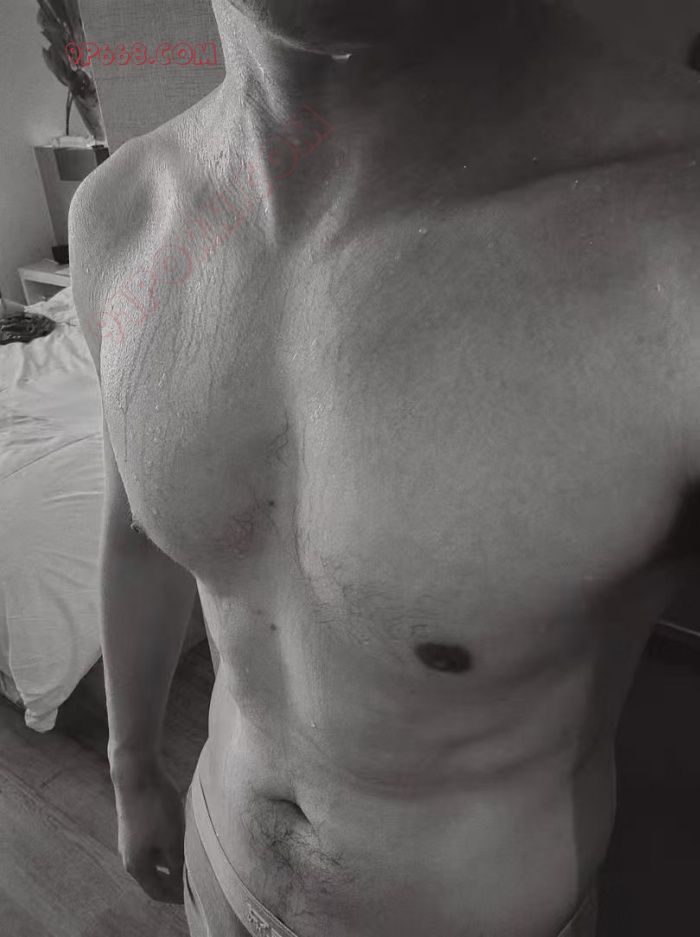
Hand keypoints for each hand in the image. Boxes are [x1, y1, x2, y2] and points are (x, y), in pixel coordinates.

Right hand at [113, 762, 184, 902]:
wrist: (136, 772)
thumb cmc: (155, 806)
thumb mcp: (172, 838)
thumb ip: (178, 863)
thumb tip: (184, 880)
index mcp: (136, 865)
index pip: (157, 891)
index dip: (175, 896)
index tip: (194, 896)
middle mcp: (129, 855)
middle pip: (155, 875)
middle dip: (175, 878)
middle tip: (196, 876)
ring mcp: (130, 837)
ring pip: (155, 856)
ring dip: (172, 858)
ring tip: (193, 854)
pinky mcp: (135, 822)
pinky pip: (153, 841)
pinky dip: (168, 843)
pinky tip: (183, 833)